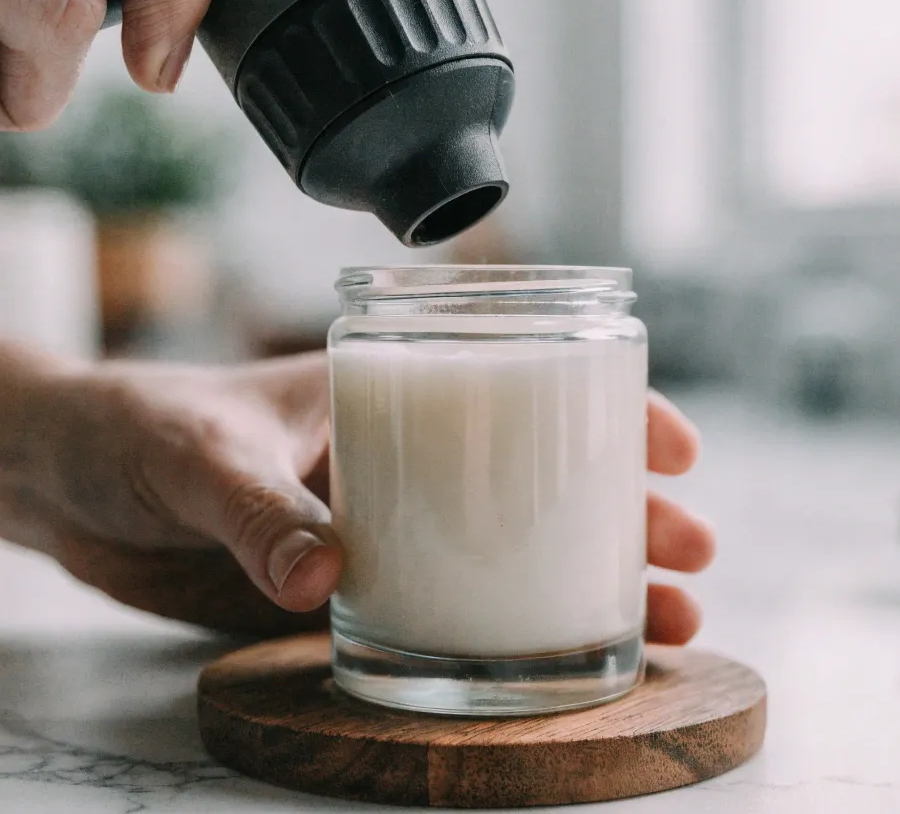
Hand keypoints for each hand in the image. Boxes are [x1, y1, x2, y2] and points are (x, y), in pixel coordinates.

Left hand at [0, 349, 713, 640]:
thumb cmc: (133, 425)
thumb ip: (262, 510)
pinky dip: (497, 631)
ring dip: (581, 577)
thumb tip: (334, 581)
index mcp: (382, 388)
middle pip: (535, 476)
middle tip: (690, 552)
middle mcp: (398, 454)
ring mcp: (378, 521)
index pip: (515, 382)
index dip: (604, 407)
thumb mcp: (199, 452)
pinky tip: (547, 664)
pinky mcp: (342, 582)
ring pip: (503, 547)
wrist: (63, 478)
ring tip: (661, 619)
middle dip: (622, 509)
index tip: (674, 446)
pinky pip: (438, 605)